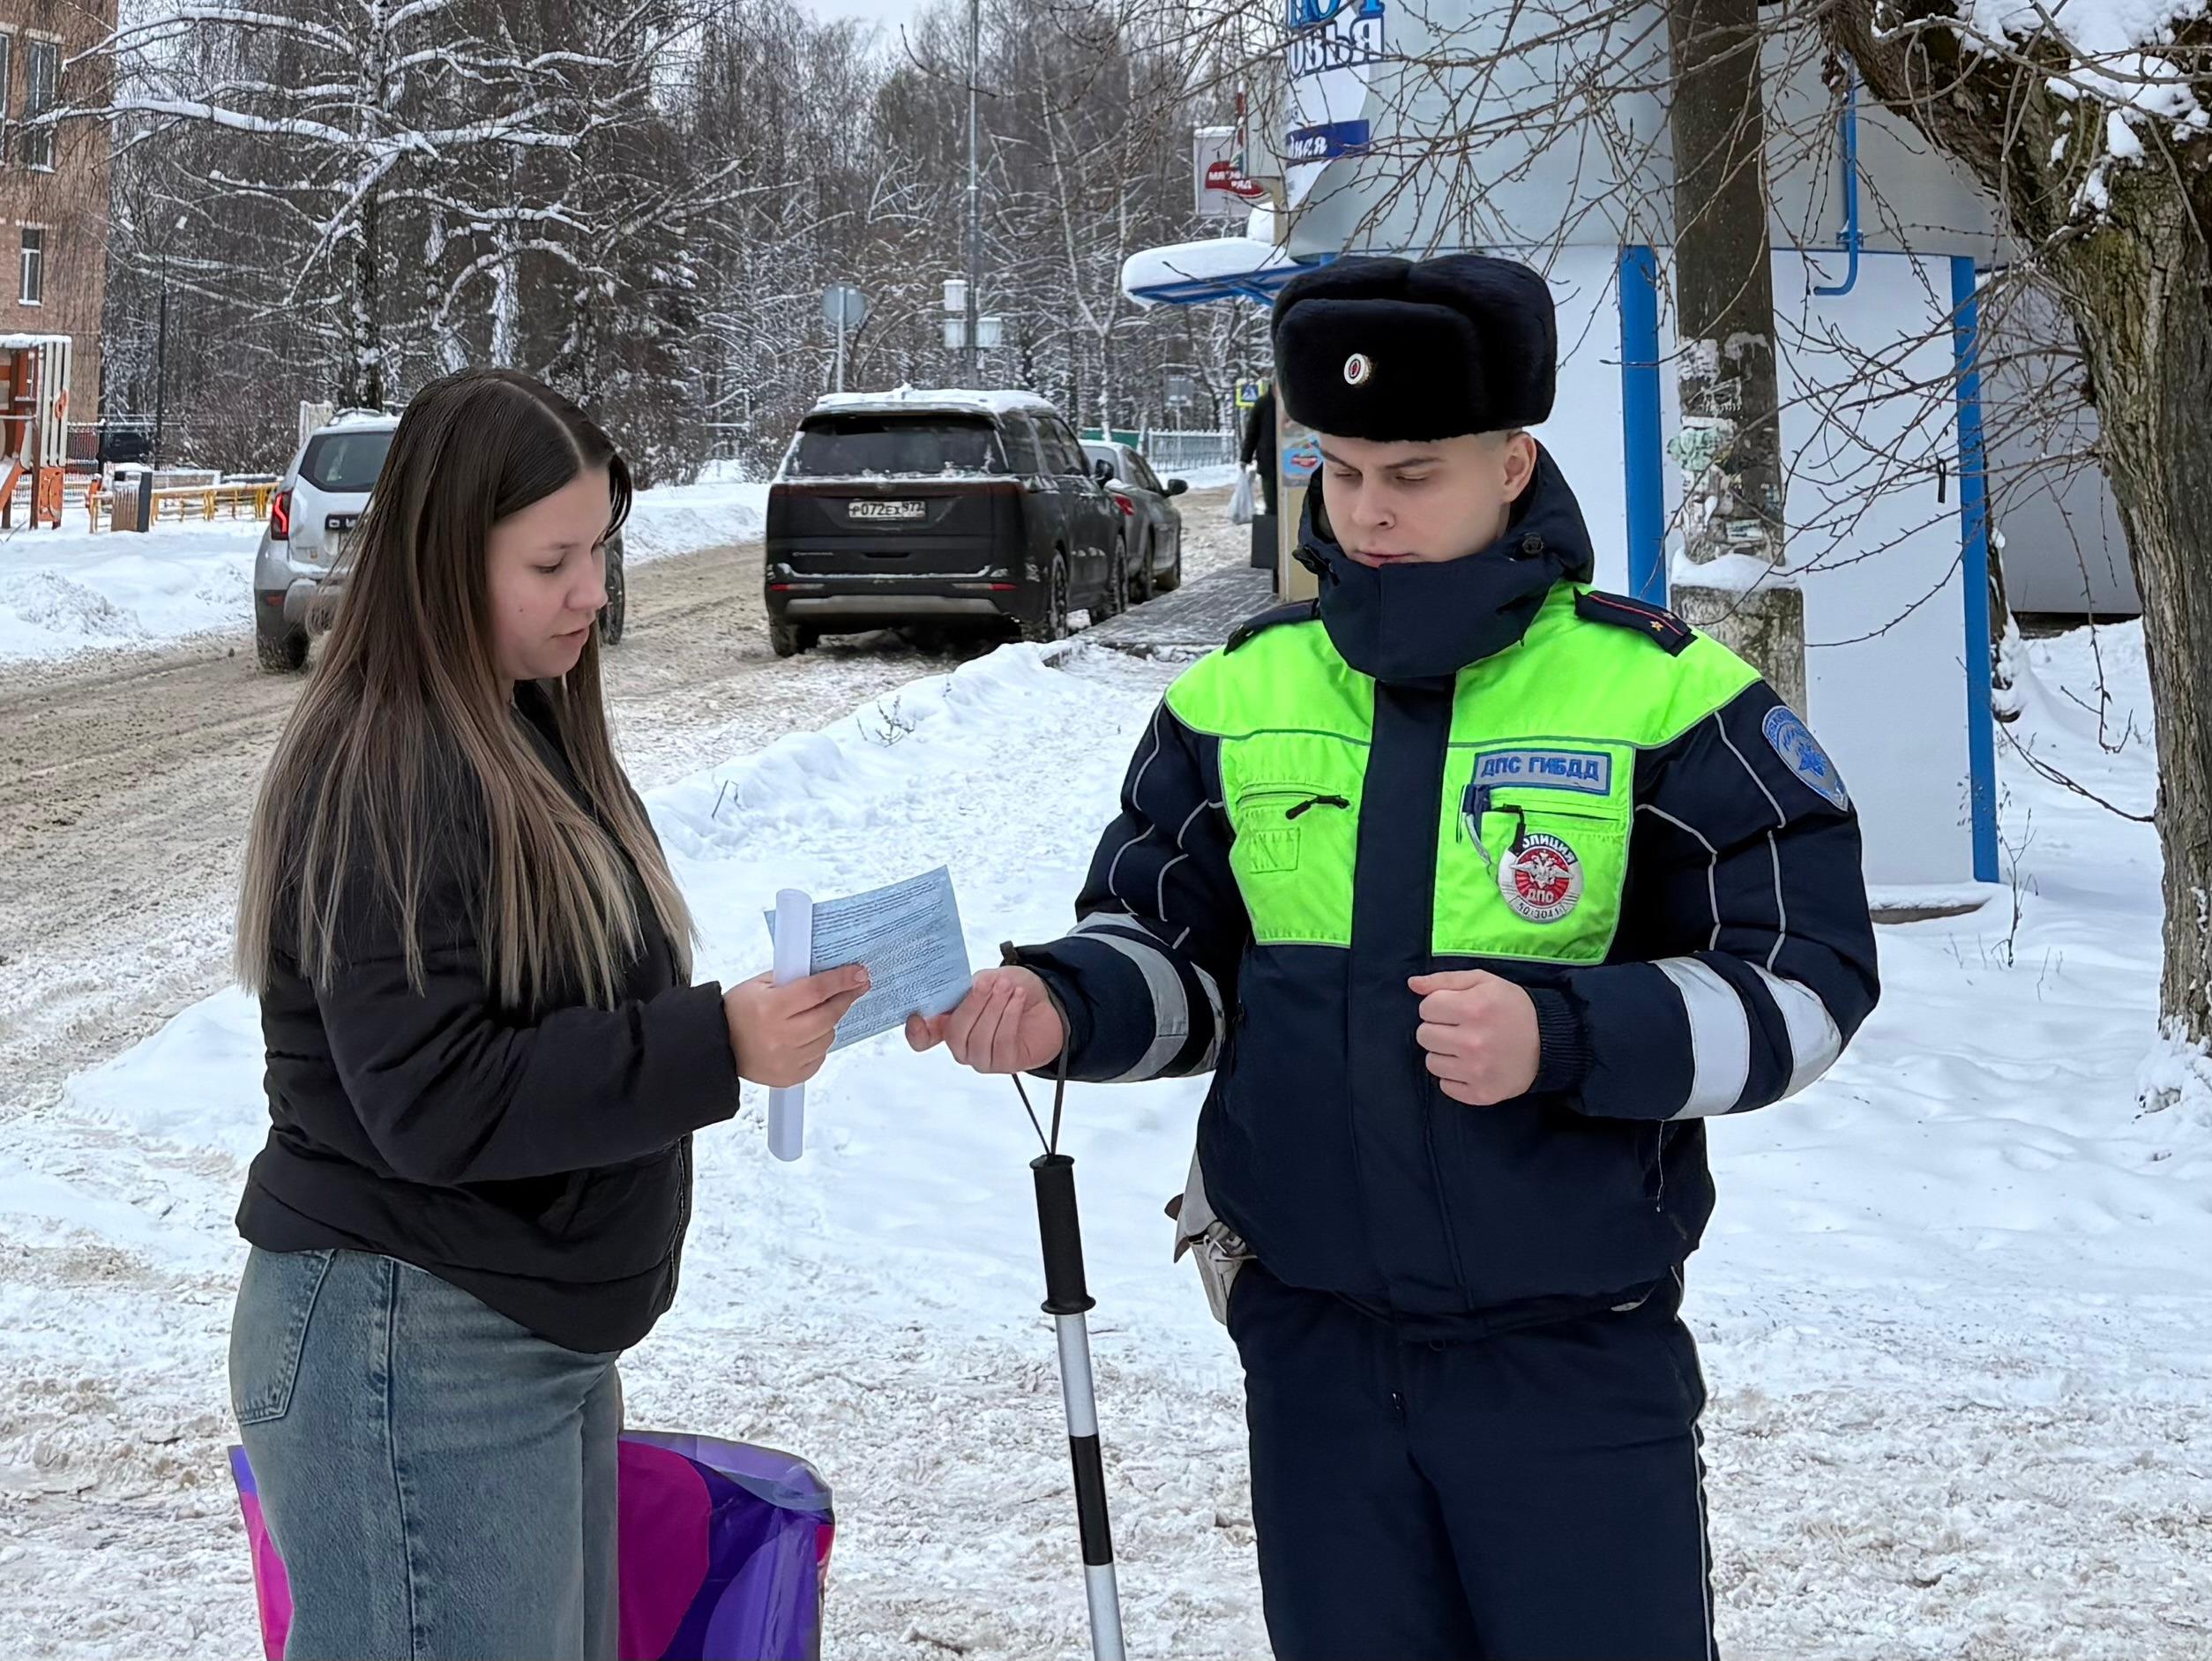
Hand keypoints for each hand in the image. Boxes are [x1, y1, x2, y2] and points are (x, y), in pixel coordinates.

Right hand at [725, 966, 870, 1088]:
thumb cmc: (736, 1013)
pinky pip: (820, 1057)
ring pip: (828, 1038)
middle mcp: (779, 1037)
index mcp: (770, 1008)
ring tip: (814, 1015)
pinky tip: (806, 1036)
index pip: (816, 991)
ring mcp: (786, 1060)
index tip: (858, 974)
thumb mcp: (759, 984)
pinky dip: (818, 1044)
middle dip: (844, 999)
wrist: (717, 1046)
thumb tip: (827, 971)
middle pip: (828, 1016)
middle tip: (854, 988)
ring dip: (828, 1023)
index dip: (841, 980)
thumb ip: (793, 977)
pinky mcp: (790, 1077)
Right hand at [906, 967, 1065, 1073]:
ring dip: (995, 1008)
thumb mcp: (986, 979)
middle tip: (990, 983)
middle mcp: (962, 1046)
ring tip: (1007, 987)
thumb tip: (966, 988)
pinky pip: (1003, 1041)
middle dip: (973, 1005)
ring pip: (980, 1038)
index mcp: (948, 1025)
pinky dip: (1010, 1015)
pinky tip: (1018, 998)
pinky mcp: (1006, 1063)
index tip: (916, 1018)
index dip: (916, 1033)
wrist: (1046, 1001)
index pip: (922, 1039)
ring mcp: (982, 1058)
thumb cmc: (1010, 990)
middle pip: (956, 1033)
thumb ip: (969, 986)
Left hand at [1410, 970, 1540, 1106]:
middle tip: (1460, 1028)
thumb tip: (1412, 984)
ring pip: (1432, 1063)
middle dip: (1438, 1029)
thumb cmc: (1512, 1007)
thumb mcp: (1483, 981)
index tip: (1455, 1009)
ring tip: (1466, 1047)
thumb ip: (1445, 980)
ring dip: (1444, 1054)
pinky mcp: (1481, 1094)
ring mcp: (1477, 1071)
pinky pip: (1445, 1086)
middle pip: (1424, 1036)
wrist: (1550, 1042)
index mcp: (1474, 1008)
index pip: (1426, 1008)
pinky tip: (1472, 1066)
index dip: (1438, 1006)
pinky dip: (1455, 1077)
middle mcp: (1473, 1041)